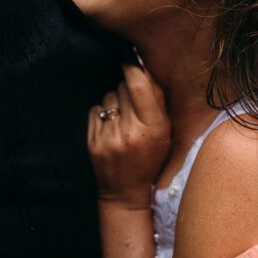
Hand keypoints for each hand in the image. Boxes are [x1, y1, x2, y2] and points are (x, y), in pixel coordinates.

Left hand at [88, 65, 170, 209]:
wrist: (125, 192)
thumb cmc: (150, 157)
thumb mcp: (165, 131)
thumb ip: (158, 100)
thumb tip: (145, 68)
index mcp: (154, 127)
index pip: (138, 85)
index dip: (132, 69)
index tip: (130, 64)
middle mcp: (131, 132)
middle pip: (122, 88)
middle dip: (126, 89)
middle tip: (132, 103)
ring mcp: (110, 138)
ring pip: (108, 98)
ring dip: (114, 102)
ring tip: (122, 119)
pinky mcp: (93, 143)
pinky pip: (95, 110)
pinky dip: (102, 114)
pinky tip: (110, 127)